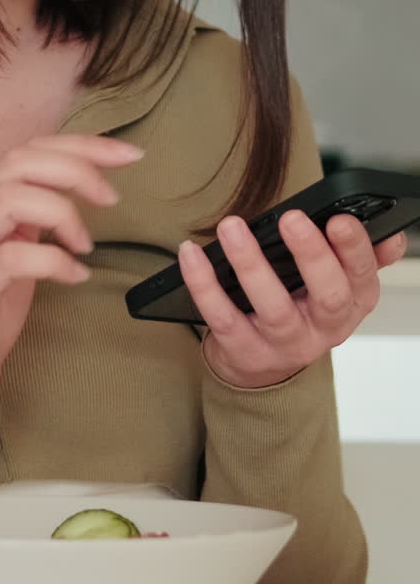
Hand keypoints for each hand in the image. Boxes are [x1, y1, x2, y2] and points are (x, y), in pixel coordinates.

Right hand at [0, 134, 142, 412]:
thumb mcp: (17, 246)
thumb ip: (38, 214)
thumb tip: (85, 182)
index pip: (29, 150)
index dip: (81, 145)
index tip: (127, 154)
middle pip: (18, 163)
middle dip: (75, 169)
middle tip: (111, 198)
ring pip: (9, 199)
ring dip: (61, 212)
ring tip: (86, 244)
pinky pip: (11, 258)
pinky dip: (52, 260)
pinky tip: (76, 276)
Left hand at [178, 211, 407, 388]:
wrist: (263, 366)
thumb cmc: (301, 310)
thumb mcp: (339, 288)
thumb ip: (362, 259)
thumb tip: (391, 235)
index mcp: (353, 305)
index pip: (362, 277)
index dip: (355, 249)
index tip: (339, 219)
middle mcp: (324, 329)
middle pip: (327, 295)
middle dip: (312, 255)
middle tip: (291, 217)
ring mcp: (284, 345)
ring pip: (272, 307)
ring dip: (251, 263)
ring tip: (232, 227)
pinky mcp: (243, 352)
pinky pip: (222, 317)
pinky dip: (203, 283)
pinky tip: (191, 253)